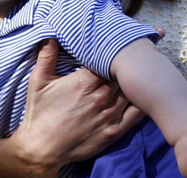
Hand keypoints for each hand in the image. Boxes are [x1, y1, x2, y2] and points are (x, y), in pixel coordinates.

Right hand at [11, 39, 145, 171]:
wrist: (42, 149)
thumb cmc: (40, 114)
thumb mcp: (38, 82)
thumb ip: (46, 57)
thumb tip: (50, 37)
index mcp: (85, 82)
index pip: (109, 60)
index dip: (116, 52)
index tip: (120, 44)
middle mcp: (101, 97)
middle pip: (124, 74)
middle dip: (129, 64)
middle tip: (140, 53)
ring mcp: (109, 115)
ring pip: (132, 91)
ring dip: (139, 81)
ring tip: (147, 69)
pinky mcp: (114, 131)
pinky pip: (136, 114)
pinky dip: (143, 103)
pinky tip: (148, 95)